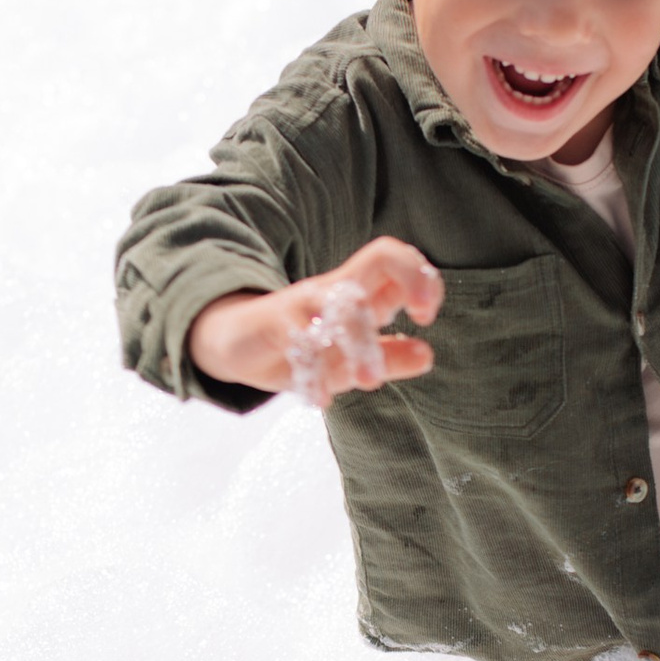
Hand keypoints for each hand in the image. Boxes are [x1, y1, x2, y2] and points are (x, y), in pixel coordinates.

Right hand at [188, 237, 443, 407]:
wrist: (232, 342)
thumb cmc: (299, 346)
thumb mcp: (347, 357)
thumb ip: (389, 356)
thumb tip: (427, 355)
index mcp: (355, 292)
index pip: (393, 261)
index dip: (421, 278)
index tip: (428, 315)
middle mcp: (332, 291)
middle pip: (376, 262)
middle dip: (408, 282)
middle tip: (423, 319)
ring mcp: (303, 306)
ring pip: (340, 305)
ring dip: (360, 339)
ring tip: (370, 381)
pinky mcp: (273, 327)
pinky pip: (297, 344)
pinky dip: (311, 373)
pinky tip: (319, 399)